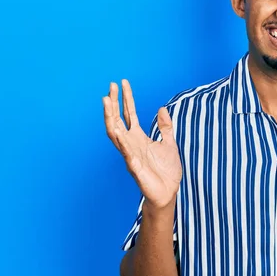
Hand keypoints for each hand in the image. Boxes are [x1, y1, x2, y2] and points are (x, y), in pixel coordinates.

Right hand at [103, 79, 181, 208]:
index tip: (122, 82)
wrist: (168, 192)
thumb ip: (165, 127)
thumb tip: (162, 108)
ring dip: (111, 120)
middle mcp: (131, 145)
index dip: (126, 98)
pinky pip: (128, 157)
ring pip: (116, 136)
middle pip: (117, 121)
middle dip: (113, 104)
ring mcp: (131, 156)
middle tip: (110, 87)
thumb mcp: (169, 143)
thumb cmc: (166, 170)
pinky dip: (124, 147)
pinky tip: (120, 136)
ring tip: (107, 104)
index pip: (128, 114)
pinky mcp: (136, 170)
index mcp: (139, 138)